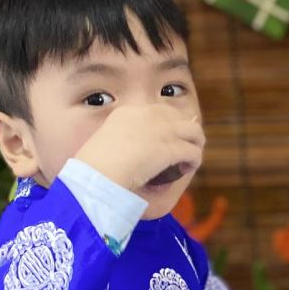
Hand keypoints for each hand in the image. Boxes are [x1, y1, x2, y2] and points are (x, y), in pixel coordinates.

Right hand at [72, 104, 205, 194]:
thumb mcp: (107, 143)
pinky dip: (194, 161)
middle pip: (180, 118)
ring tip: (189, 160)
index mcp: (128, 112)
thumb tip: (143, 146)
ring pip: (192, 132)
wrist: (94, 178)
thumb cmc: (94, 168)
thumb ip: (125, 139)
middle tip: (185, 150)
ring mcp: (159, 131)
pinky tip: (187, 169)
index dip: (172, 124)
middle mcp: (146, 116)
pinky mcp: (168, 149)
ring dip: (195, 145)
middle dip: (187, 133)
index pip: (161, 111)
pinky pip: (192, 152)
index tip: (172, 138)